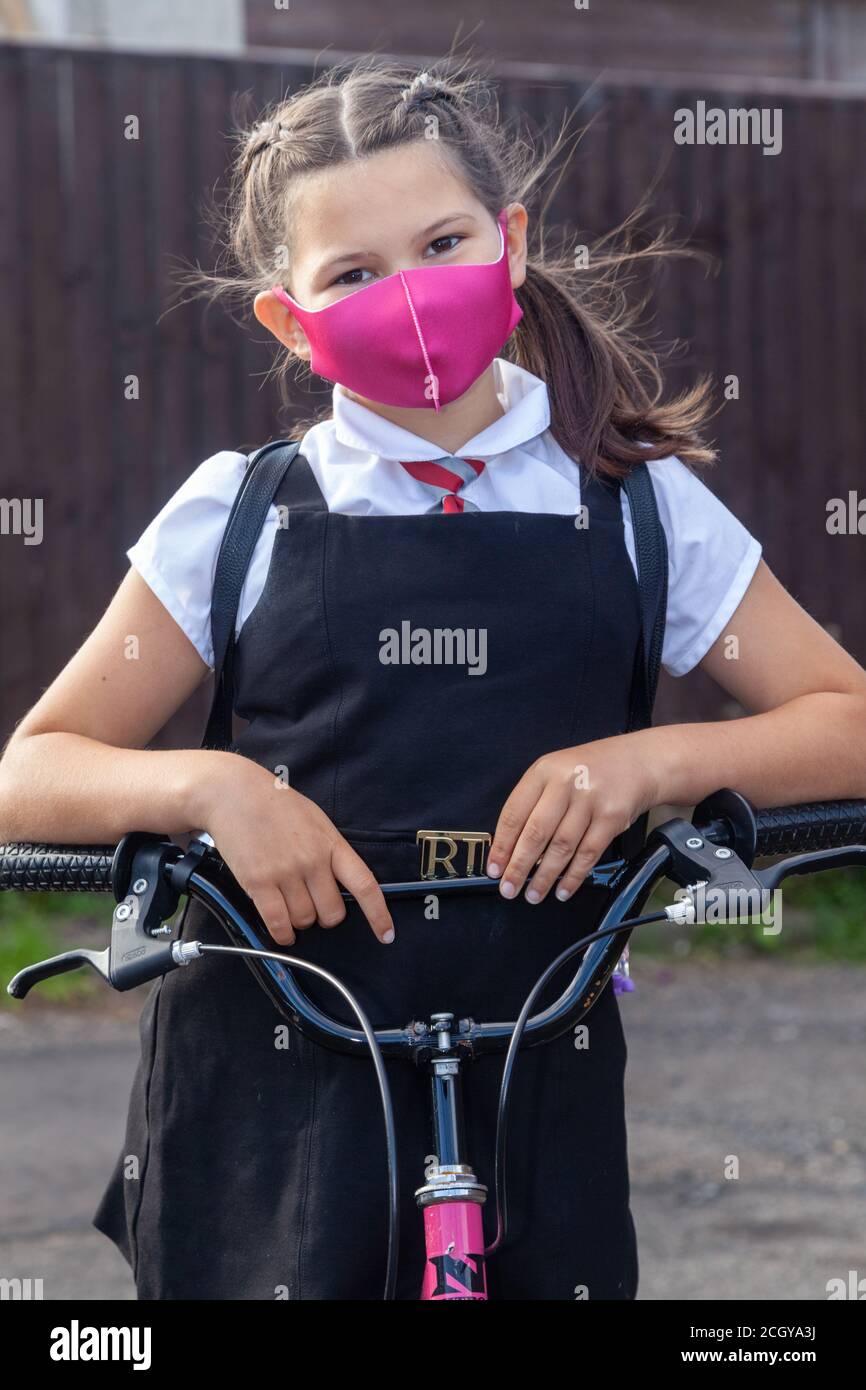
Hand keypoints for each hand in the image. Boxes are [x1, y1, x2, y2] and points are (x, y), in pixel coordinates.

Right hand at [195, 753, 394, 946]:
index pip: (365, 885)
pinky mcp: (259, 883)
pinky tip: (282, 932)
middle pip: (332, 913)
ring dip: (300, 922)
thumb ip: (331, 851)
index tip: (387, 935)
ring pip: (305, 920)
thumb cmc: (276, 805)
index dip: (378, 915)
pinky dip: (282, 934)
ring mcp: (286, 873)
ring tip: (291, 906)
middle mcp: (313, 861)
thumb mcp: (316, 821)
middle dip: (325, 916)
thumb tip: (342, 884)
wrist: (234, 793)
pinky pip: (278, 923)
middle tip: (314, 905)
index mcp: (332, 844)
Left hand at [487, 734, 659, 902]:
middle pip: (536, 833)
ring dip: (545, 877)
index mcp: (544, 771)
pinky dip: (574, 876)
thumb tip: (510, 848)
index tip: (494, 869)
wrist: (638, 761)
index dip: (502, 845)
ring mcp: (590, 800)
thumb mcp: (555, 772)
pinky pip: (588, 853)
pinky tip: (563, 890)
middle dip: (519, 867)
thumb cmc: (589, 771)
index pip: (514, 813)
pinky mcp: (612, 818)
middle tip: (508, 888)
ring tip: (533, 894)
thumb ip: (533, 803)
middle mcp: (565, 783)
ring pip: (561, 847)